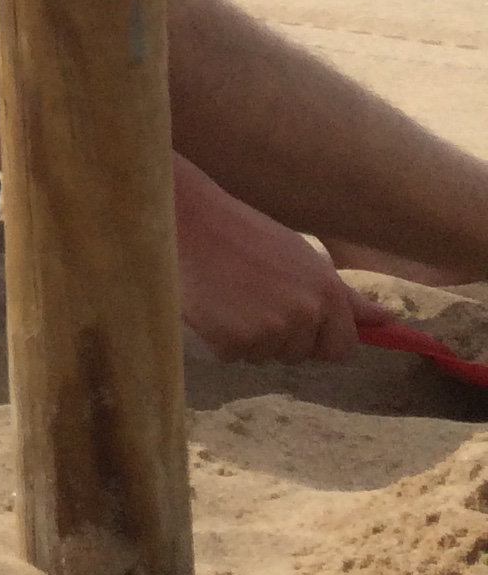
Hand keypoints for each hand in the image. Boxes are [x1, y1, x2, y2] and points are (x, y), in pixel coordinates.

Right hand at [173, 164, 370, 362]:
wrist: (185, 218)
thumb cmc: (242, 232)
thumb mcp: (300, 256)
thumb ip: (344, 296)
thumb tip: (388, 321)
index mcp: (326, 292)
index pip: (342, 349)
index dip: (319, 338)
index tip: (294, 319)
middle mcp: (305, 315)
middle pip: (300, 354)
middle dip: (281, 335)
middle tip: (251, 294)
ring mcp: (269, 332)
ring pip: (266, 355)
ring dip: (250, 335)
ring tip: (228, 293)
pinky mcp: (232, 343)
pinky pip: (234, 355)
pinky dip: (221, 336)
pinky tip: (211, 303)